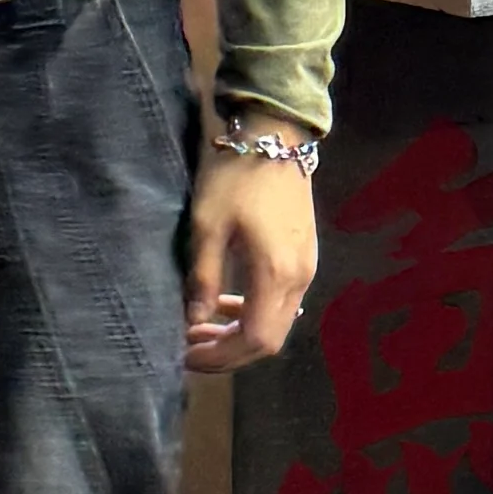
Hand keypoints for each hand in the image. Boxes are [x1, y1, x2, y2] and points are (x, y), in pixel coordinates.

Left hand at [184, 144, 319, 373]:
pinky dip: (253, 312)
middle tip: (188, 348)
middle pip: (269, 340)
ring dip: (239, 333)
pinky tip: (225, 303)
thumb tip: (193, 322)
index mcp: (275, 273)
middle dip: (228, 352)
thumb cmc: (235, 177)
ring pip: (277, 323)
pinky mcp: (305, 257)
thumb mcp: (207, 226)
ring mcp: (307, 268)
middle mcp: (299, 278)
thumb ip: (203, 278)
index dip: (221, 356)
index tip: (185, 357)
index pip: (254, 339)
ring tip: (199, 328)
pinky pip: (282, 302)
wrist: (275, 137)